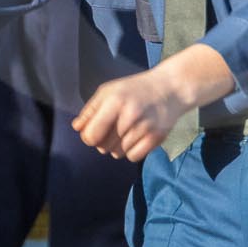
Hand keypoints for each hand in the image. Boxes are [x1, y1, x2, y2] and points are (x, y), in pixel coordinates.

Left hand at [74, 69, 191, 160]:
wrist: (170, 88)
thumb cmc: (135, 89)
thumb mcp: (109, 91)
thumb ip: (90, 110)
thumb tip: (77, 127)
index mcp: (114, 101)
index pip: (91, 135)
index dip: (89, 137)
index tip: (94, 132)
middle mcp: (129, 116)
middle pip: (103, 147)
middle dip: (104, 141)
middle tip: (114, 128)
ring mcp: (144, 128)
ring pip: (118, 153)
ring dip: (118, 146)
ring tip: (127, 130)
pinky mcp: (156, 138)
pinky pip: (133, 157)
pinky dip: (132, 151)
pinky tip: (136, 137)